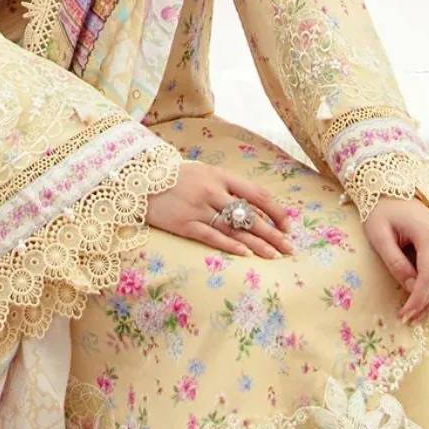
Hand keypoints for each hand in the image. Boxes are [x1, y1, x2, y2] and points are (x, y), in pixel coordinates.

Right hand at [146, 160, 294, 259]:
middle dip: (272, 233)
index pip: (257, 194)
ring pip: (235, 229)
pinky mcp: (184, 224)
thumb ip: (227, 186)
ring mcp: (198, 209)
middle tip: (289, 248)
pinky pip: (212, 236)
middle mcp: (212, 191)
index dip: (275, 211)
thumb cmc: (177, 178)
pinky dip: (230, 246)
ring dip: (257, 244)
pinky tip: (246, 255)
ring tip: (274, 256)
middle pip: (250, 215)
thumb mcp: (205, 172)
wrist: (139, 180)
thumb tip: (255, 206)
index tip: (287, 225)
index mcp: (221, 176)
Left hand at [364, 195, 428, 324]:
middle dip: (426, 304)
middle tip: (409, 319)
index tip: (404, 314)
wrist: (392, 193)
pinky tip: (428, 299)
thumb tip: (411, 287)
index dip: (418, 298)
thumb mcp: (379, 236)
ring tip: (418, 313)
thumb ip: (395, 262)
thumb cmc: (381, 213)